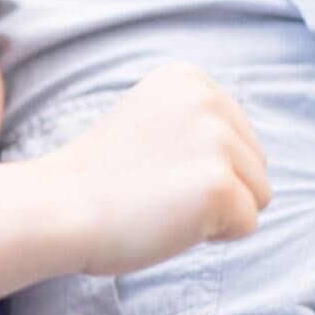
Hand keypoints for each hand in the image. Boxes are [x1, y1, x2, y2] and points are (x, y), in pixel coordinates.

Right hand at [46, 63, 270, 274]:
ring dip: (217, 212)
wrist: (56, 208)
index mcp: (188, 78)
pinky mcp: (220, 184)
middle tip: (154, 191)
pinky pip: (246, 225)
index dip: (199, 165)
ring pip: (258, 195)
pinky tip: (168, 222)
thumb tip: (248, 152)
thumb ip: (194, 124)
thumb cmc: (94, 179)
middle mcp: (208, 100)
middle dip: (216, 187)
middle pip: (255, 164)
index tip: (149, 166)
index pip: (238, 136)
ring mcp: (217, 141)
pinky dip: (212, 236)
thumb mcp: (148, 123)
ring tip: (162, 204)